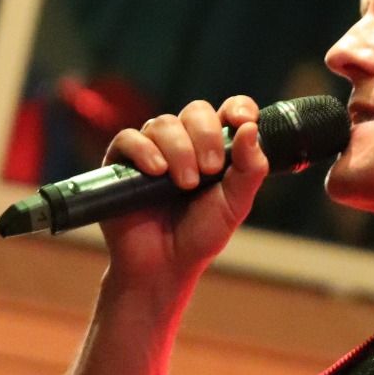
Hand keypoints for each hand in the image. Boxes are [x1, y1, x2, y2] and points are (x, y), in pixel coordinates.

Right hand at [98, 95, 268, 292]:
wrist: (164, 266)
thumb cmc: (200, 234)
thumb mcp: (236, 204)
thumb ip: (250, 169)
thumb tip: (251, 128)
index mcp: (216, 147)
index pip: (229, 109)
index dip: (238, 108)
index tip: (242, 121)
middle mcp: (184, 141)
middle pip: (196, 111)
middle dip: (206, 136)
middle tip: (209, 171)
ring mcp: (152, 149)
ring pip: (164, 124)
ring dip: (179, 150)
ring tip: (183, 184)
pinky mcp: (122, 162)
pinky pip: (129, 138)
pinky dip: (145, 150)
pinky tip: (156, 171)